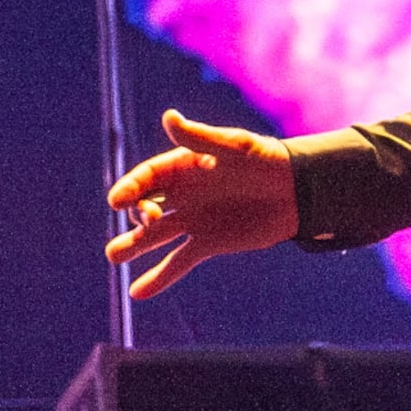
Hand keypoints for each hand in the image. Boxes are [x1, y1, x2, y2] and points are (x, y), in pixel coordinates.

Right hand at [105, 110, 298, 297]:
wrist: (297, 191)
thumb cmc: (266, 160)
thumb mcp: (234, 147)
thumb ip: (200, 139)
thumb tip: (169, 118)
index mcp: (183, 167)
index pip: (147, 177)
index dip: (130, 188)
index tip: (118, 201)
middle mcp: (182, 194)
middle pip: (146, 206)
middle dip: (138, 215)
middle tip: (146, 223)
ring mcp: (193, 220)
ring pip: (154, 236)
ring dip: (132, 246)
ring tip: (113, 256)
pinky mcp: (207, 243)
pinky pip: (177, 262)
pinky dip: (158, 278)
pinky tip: (137, 292)